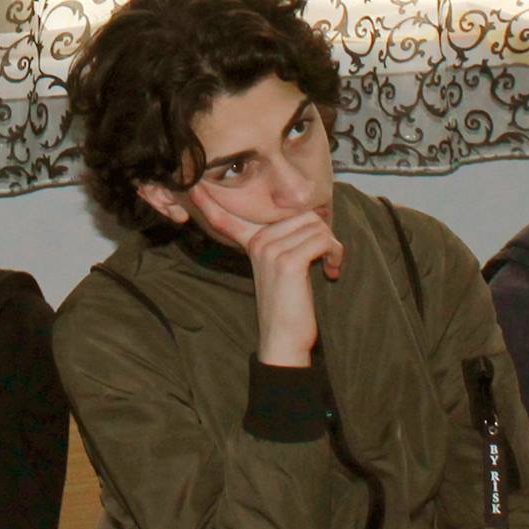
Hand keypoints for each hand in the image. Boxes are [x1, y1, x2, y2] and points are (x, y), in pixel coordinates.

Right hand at [186, 184, 343, 367]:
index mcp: (251, 243)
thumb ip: (285, 242)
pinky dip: (334, 253)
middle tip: (327, 256)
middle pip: (302, 214)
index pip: (226, 220)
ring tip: (328, 264)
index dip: (209, 203)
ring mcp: (270, 251)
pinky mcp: (288, 262)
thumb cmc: (288, 305)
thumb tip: (315, 217)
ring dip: (332, 245)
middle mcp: (258, 242)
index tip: (193, 188)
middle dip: (323, 233)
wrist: (284, 340)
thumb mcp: (280, 269)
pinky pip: (322, 240)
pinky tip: (331, 270)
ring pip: (316, 225)